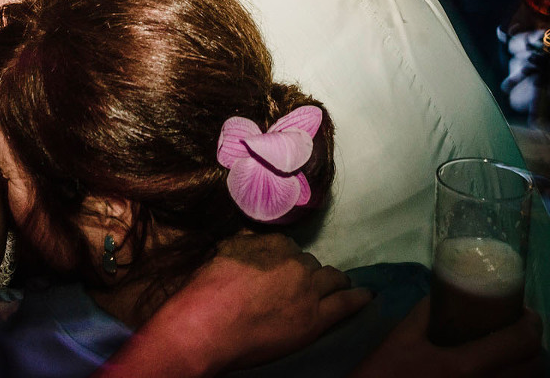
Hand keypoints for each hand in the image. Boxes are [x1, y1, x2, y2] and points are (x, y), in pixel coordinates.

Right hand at [128, 233, 371, 375]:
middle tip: (295, 288)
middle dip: (305, 273)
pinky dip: (358, 298)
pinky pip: (346, 304)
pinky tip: (367, 296)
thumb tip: (253, 246)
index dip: (285, 260)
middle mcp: (294, 261)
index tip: (281, 270)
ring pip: (331, 279)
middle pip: (310, 264)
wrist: (206, 327)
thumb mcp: (222, 254)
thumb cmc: (205, 292)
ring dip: (331, 282)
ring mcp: (308, 290)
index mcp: (271, 244)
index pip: (288, 247)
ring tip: (336, 288)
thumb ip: (244, 247)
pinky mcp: (316, 318)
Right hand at [350, 298, 543, 377]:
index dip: (532, 323)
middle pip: (535, 367)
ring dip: (528, 366)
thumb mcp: (401, 338)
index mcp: (466, 366)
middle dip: (535, 345)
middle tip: (520, 329)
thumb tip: (443, 293)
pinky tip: (501, 370)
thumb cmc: (384, 373)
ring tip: (512, 350)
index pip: (519, 342)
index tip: (526, 311)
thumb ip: (424, 313)